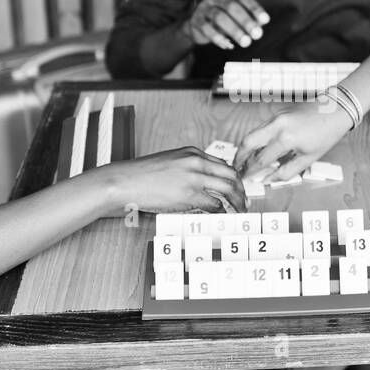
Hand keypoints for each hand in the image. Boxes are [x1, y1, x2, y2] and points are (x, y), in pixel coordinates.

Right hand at [95, 147, 246, 213]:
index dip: (233, 178)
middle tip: (244, 203)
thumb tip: (202, 187)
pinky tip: (221, 217)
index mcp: (192, 152)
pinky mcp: (189, 194)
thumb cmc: (142, 176)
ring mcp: (194, 177)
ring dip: (237, 202)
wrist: (125, 182)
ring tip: (239, 212)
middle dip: (241, 190)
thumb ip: (187, 170)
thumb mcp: (169, 164)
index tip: (237, 189)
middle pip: (231, 174)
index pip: (222, 164)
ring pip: (228, 189)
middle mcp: (196, 161)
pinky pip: (215, 204)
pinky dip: (222, 212)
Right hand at [182, 0, 269, 49]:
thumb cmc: (222, 20)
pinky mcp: (195, 20)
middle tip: (257, 34)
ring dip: (234, 30)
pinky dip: (218, 38)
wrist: (196, 26)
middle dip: (246, 21)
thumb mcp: (236, 17)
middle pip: (231, 6)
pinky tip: (228, 45)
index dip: (255, 8)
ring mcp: (202, 7)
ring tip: (245, 42)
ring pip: (219, 17)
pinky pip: (207, 29)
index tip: (265, 20)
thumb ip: (249, 18)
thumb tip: (260, 24)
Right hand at [237, 101, 353, 182]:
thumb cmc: (327, 133)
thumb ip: (287, 171)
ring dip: (246, 148)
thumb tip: (269, 179)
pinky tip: (258, 149)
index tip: (245, 179)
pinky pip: (262, 128)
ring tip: (244, 161)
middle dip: (239, 157)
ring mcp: (276, 117)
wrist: (336, 109)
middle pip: (248, 142)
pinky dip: (256, 139)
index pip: (261, 159)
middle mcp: (277, 125)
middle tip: (236, 168)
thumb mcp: (309, 158)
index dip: (251, 172)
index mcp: (286, 138)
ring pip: (253, 133)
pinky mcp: (278, 113)